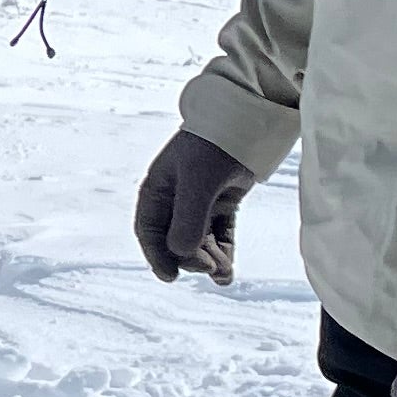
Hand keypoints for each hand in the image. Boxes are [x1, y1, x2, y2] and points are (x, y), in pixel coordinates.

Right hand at [131, 130, 259, 284]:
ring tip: (224, 275)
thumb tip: (181, 255)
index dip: (156, 256)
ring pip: (199, 241)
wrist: (247, 120)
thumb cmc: (213, 145)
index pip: (149, 231)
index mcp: (157, 190)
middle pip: (176, 241)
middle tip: (210, 267)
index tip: (170, 276)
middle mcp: (174, 198)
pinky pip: (219, 235)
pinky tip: (228, 272)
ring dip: (210, 260)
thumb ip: (188, 220)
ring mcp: (199, 201)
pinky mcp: (222, 202)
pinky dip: (223, 253)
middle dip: (191, 258)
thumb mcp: (198, 182)